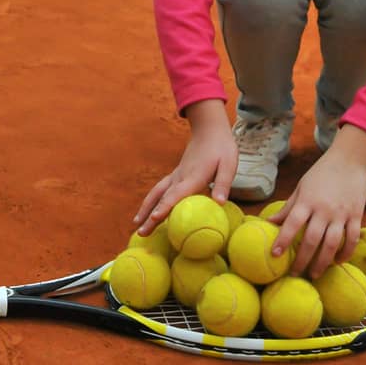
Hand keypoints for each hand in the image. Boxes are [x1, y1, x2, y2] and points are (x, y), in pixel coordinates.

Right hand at [133, 120, 237, 234]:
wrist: (209, 131)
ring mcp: (175, 176)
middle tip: (140, 233)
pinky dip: (150, 202)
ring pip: (156, 194)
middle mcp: (180, 178)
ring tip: (136, 224)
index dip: (165, 207)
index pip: (176, 194)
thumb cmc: (221, 148)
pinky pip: (159, 190)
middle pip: (162, 198)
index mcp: (193, 177)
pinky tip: (146, 211)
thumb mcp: (229, 164)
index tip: (154, 218)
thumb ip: (223, 183)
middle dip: (150, 216)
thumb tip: (220, 203)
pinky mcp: (175, 176)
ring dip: (145, 209)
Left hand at [266, 144, 365, 278]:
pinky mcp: (356, 216)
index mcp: (307, 200)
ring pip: (332, 243)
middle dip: (302, 259)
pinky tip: (337, 262)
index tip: (275, 255)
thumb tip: (268, 223)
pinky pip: (352, 239)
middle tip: (294, 274)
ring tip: (314, 274)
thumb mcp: (301, 188)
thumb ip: (288, 208)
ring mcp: (341, 213)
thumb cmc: (321, 174)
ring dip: (323, 262)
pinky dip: (345, 253)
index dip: (283, 239)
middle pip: (312, 239)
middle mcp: (324, 209)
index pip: (292, 223)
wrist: (350, 161)